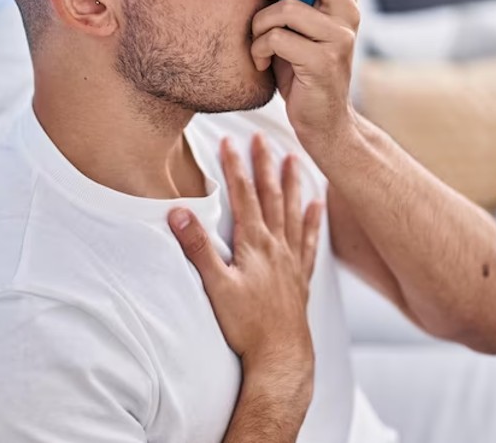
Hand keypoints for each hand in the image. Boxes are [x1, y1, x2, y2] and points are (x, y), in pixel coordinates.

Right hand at [168, 132, 323, 369]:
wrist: (281, 357)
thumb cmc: (247, 326)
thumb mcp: (215, 285)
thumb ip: (198, 248)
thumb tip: (178, 212)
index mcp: (255, 244)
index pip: (244, 195)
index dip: (236, 166)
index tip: (230, 140)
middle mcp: (276, 246)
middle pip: (271, 196)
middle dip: (264, 164)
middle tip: (263, 137)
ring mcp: (291, 261)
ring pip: (293, 212)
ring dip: (292, 183)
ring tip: (295, 159)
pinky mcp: (300, 278)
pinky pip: (308, 240)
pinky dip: (312, 219)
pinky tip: (317, 205)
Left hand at [251, 0, 364, 142]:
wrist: (321, 122)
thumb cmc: (300, 69)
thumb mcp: (297, 25)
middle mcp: (348, 12)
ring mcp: (340, 37)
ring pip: (286, 7)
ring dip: (259, 24)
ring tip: (258, 41)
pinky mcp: (324, 62)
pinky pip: (276, 38)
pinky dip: (258, 48)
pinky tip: (260, 62)